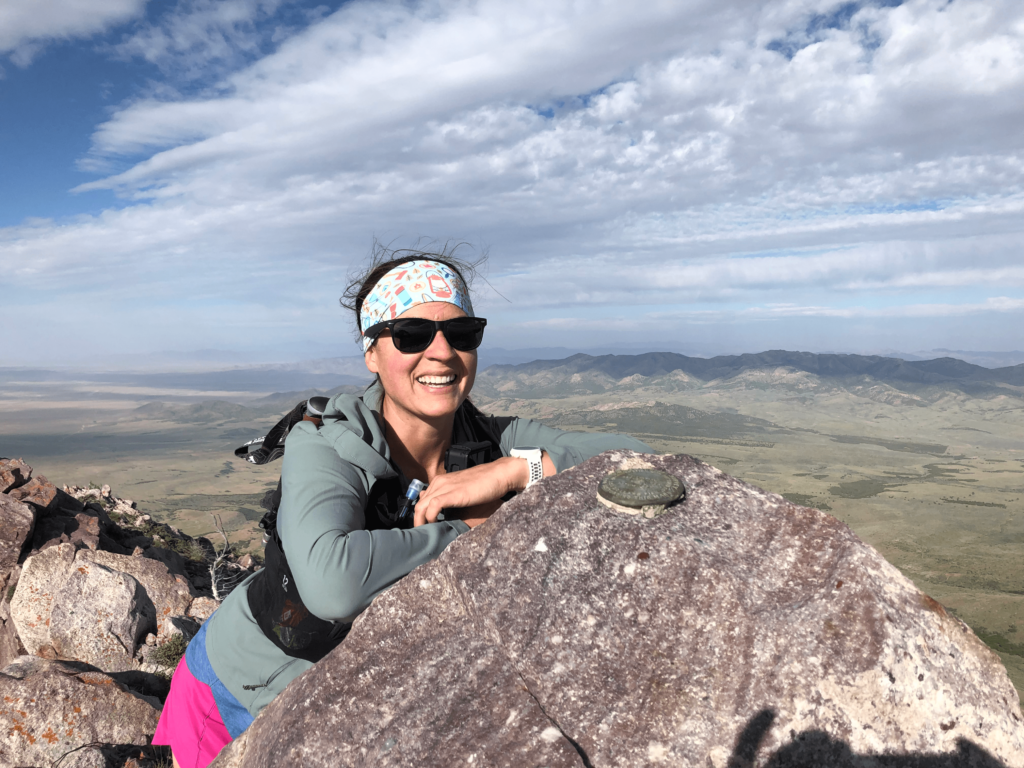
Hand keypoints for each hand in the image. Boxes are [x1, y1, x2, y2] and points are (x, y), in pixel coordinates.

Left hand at [413, 456, 527, 527]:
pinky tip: (435, 524)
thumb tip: (444, 511)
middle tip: (422, 533)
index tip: (424, 526)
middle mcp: (439, 482)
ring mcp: (444, 487)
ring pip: (421, 506)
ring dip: (421, 522)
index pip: (422, 499)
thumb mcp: (462, 489)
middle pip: (418, 504)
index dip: (421, 514)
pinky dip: (430, 518)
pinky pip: (432, 507)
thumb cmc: (484, 483)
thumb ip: (452, 496)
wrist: (498, 474)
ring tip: (426, 533)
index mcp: (441, 481)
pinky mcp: (452, 494)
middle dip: (417, 521)